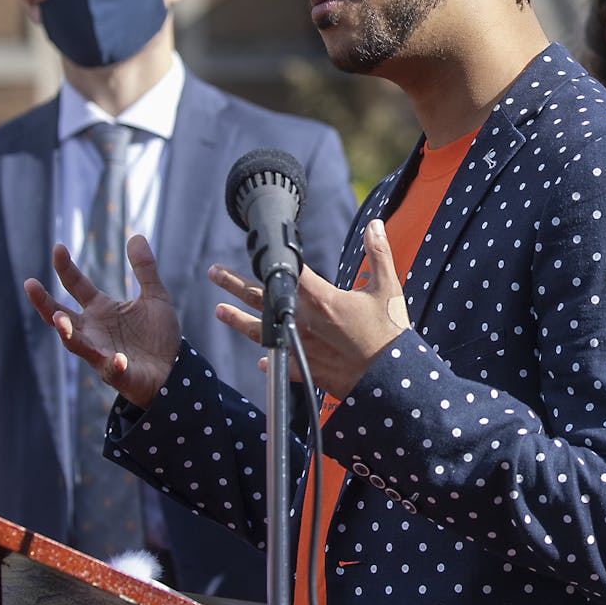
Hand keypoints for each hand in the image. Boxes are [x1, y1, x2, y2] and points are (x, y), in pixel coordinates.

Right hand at [24, 235, 181, 408]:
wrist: (173, 370)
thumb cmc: (158, 335)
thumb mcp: (155, 296)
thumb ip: (144, 269)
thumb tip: (136, 235)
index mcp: (101, 310)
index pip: (76, 286)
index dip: (66, 268)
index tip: (58, 247)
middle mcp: (94, 331)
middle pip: (61, 317)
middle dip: (45, 303)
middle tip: (30, 284)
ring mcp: (102, 353)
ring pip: (76, 345)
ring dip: (67, 334)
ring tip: (60, 321)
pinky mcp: (118, 374)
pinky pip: (111, 369)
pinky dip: (113, 364)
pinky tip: (116, 358)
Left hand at [210, 218, 410, 397]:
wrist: (390, 379)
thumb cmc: (390, 333)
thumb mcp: (388, 287)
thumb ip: (378, 253)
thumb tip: (374, 224)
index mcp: (322, 299)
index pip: (290, 272)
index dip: (275, 258)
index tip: (259, 249)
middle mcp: (303, 322)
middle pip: (262, 299)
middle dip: (235, 284)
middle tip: (214, 273)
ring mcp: (301, 347)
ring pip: (261, 331)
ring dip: (237, 320)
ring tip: (218, 310)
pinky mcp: (306, 370)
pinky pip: (281, 365)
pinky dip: (270, 361)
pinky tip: (259, 361)